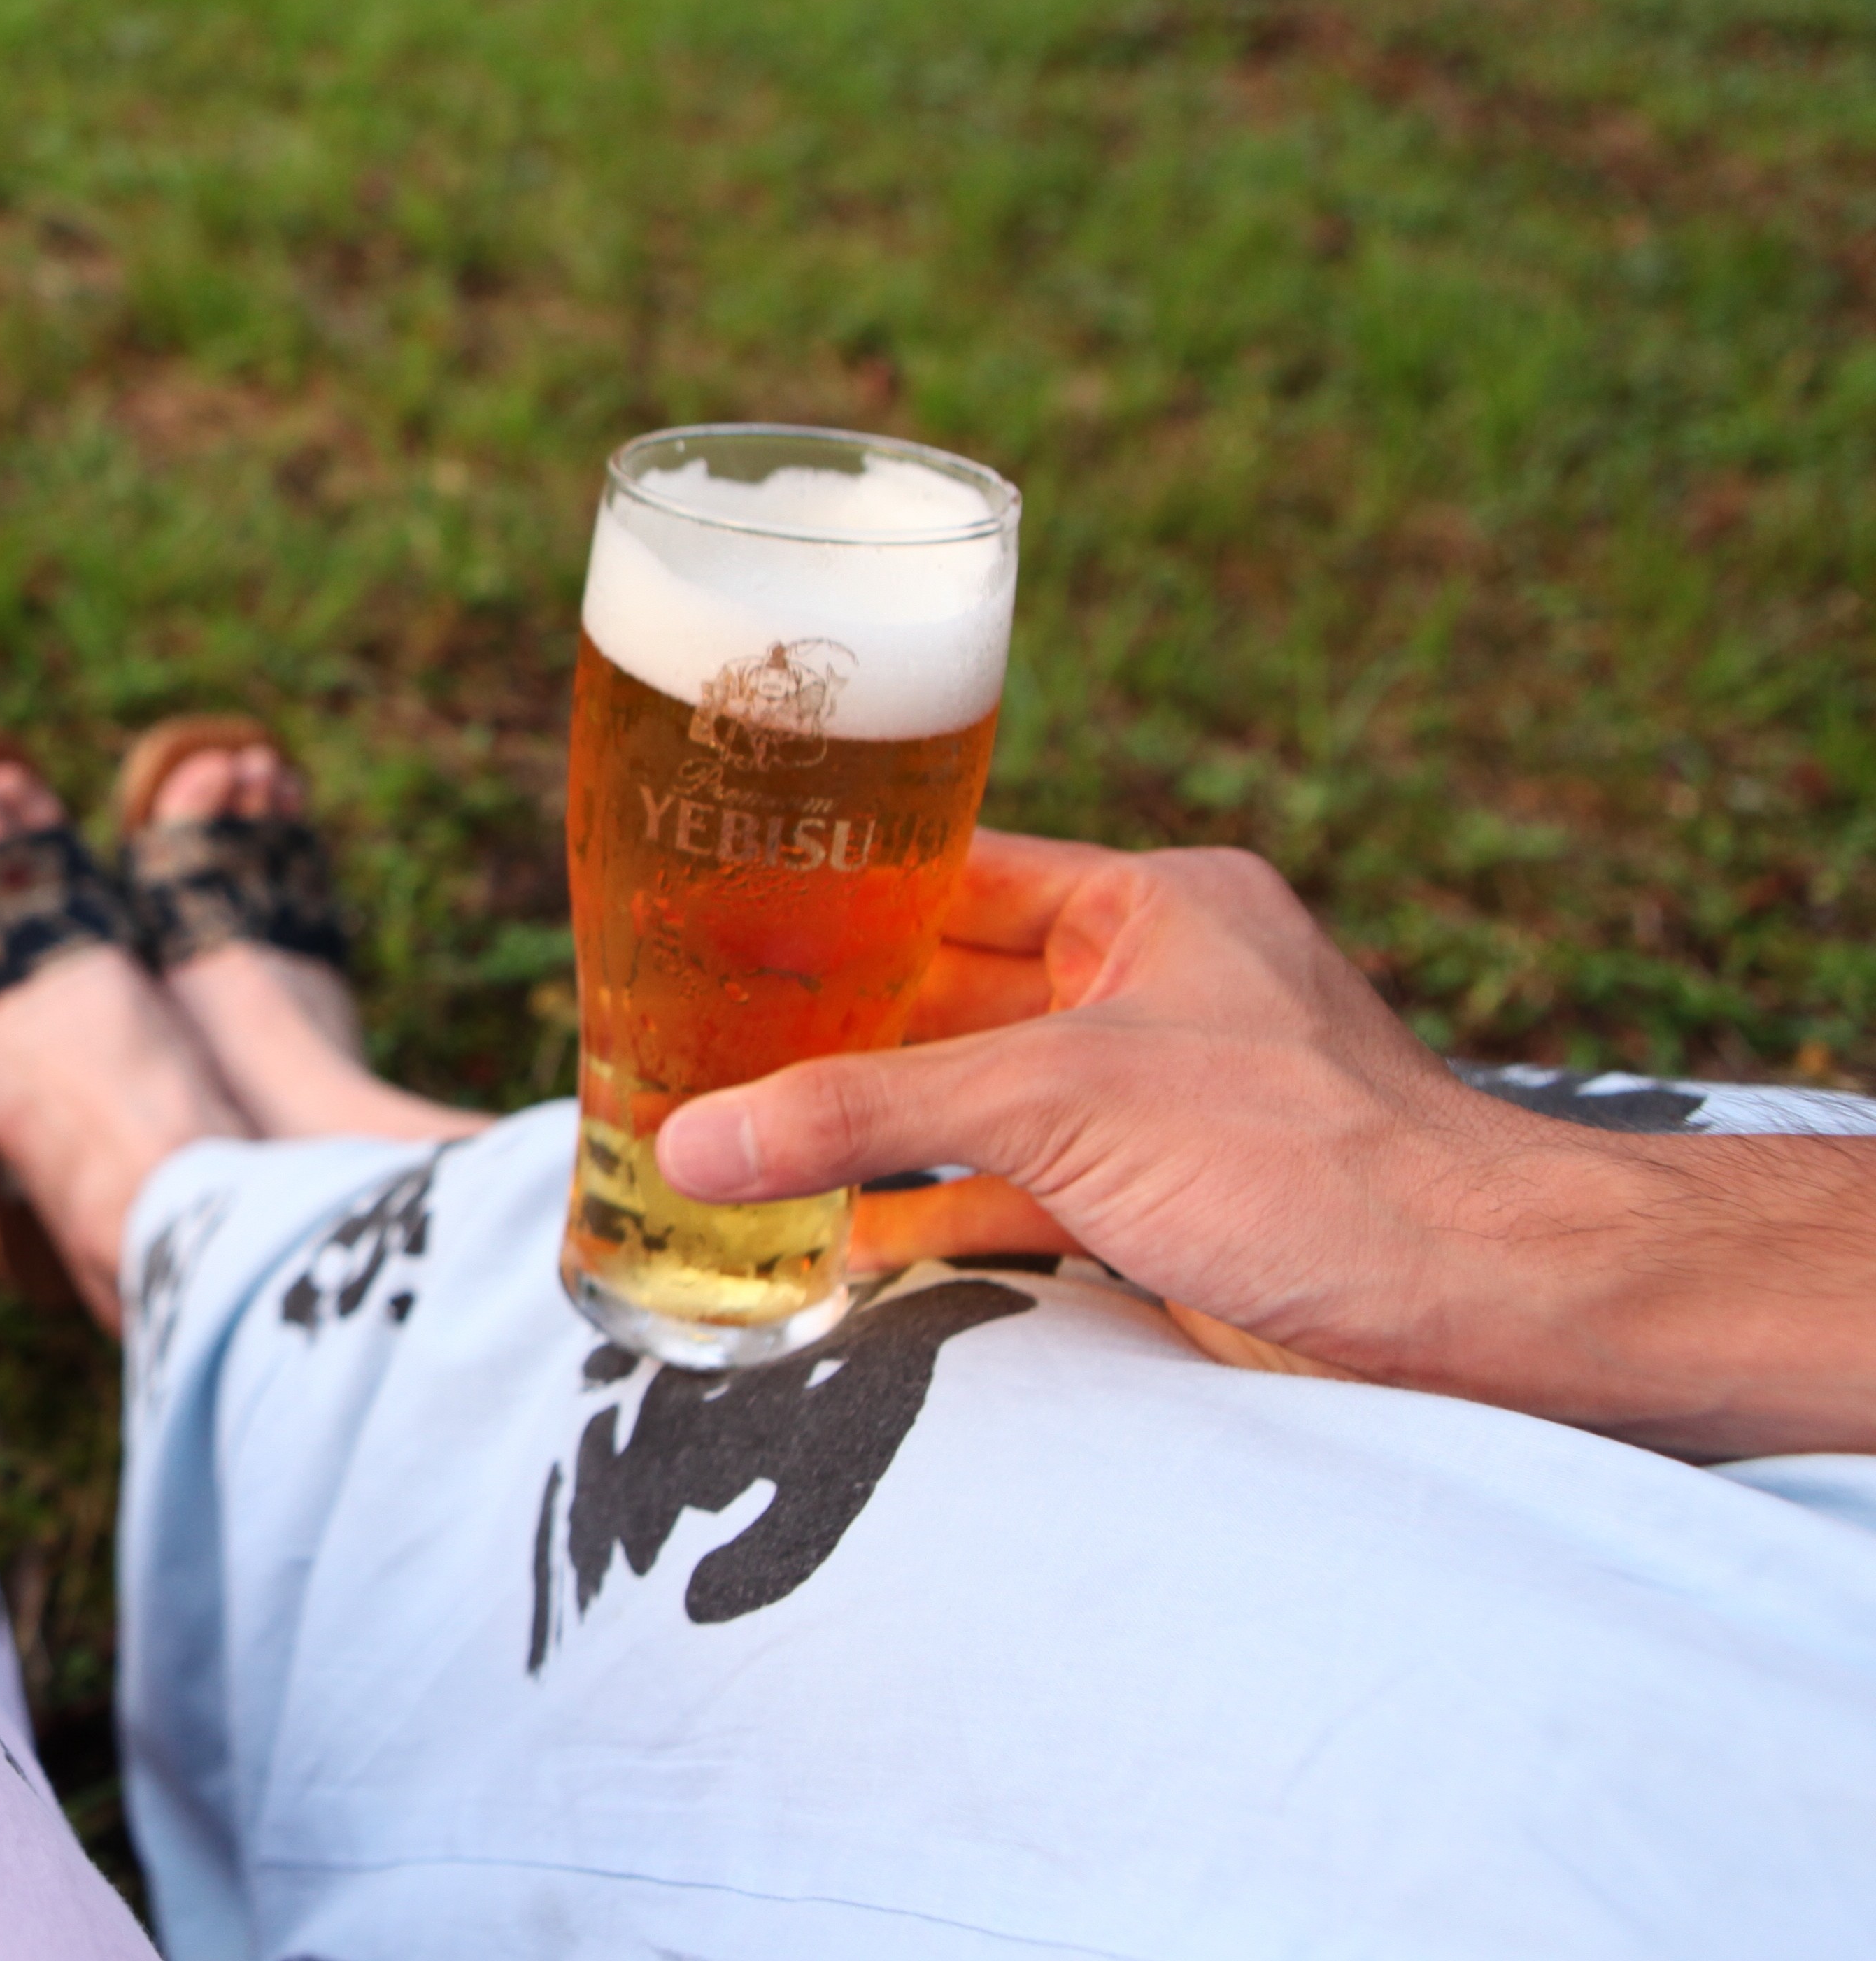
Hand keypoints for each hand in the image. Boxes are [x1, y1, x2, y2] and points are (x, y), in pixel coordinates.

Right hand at [655, 830, 1875, 1456]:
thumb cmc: (1314, 1160)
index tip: (713, 913)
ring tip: (727, 1147)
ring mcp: (1157, 1107)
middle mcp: (1152, 992)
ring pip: (972, 1105)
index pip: (952, 872)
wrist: (1492, 1306)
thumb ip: (867, 1114)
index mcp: (1150, 908)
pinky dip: (927, 1223)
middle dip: (828, 1029)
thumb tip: (689, 1141)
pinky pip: (1009, 1203)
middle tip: (686, 1046)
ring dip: (868, 1133)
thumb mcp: (1061, 1104)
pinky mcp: (1161, 1212)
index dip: (834, 892)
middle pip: (947, 995)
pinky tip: (830, 1246)